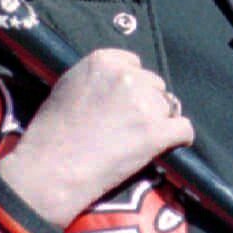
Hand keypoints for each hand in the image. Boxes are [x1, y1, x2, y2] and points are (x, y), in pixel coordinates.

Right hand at [0, 51, 193, 226]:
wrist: (49, 171)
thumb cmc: (51, 135)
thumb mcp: (67, 87)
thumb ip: (98, 78)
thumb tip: (122, 82)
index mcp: (103, 61)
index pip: (134, 65)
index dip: (130, 87)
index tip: (121, 104)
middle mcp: (127, 77)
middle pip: (154, 86)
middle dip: (145, 104)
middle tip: (125, 127)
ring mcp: (144, 104)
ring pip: (168, 108)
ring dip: (157, 123)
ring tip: (133, 142)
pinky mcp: (156, 132)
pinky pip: (184, 130)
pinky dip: (178, 139)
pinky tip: (166, 147)